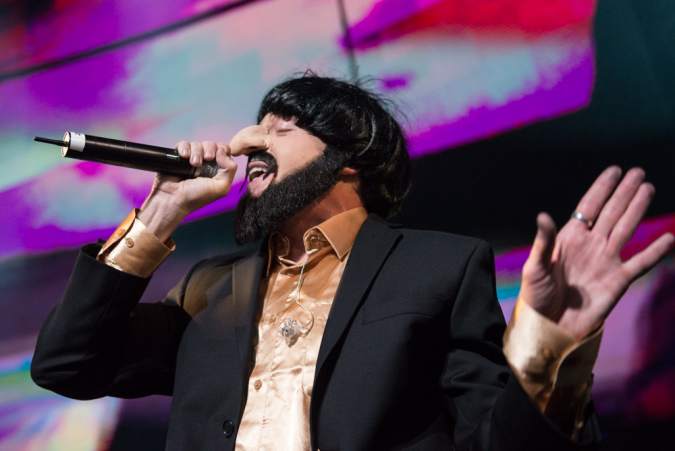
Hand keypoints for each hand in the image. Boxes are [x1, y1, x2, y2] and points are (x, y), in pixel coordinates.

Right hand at [138, 141, 237, 240]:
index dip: (222, 149)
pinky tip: (183, 156)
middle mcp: (206, 164)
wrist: (172, 199)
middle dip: (209, 149)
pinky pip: (184, 144)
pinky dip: (184, 148)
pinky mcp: (178, 156)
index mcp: (218, 170)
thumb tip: (223, 151)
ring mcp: (192, 159)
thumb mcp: (221, 187)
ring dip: (196, 151)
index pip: (224, 151)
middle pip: (212, 144)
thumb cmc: (196, 197)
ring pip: (198, 144)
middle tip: (206, 159)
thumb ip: (230, 169)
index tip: (217, 156)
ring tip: (193, 163)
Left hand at [519, 166, 673, 339]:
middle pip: (611, 212)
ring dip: (637, 209)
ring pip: (627, 229)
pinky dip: (656, 251)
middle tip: (638, 172)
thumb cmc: (536, 296)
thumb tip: (543, 215)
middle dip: (624, 192)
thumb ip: (543, 241)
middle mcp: (590, 245)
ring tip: (648, 188)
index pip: (588, 207)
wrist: (550, 326)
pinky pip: (641, 263)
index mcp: (569, 238)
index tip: (614, 170)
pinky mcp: (618, 281)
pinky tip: (669, 238)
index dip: (601, 188)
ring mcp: (606, 261)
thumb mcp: (535, 266)